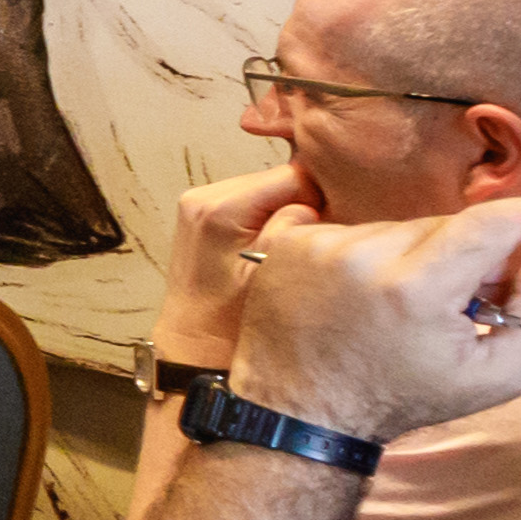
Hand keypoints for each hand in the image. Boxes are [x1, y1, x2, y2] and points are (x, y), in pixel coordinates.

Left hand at [151, 162, 317, 368]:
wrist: (195, 343)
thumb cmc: (232, 320)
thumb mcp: (273, 272)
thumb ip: (293, 228)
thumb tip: (314, 201)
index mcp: (220, 208)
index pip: (294, 176)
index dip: (320, 199)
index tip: (325, 229)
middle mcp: (203, 196)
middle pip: (279, 178)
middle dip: (302, 204)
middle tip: (306, 243)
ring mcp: (199, 201)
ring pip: (266, 188)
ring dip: (283, 211)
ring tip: (285, 248)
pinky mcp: (201, 212)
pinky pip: (250, 201)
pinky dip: (266, 217)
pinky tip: (268, 246)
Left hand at [224, 192, 520, 442]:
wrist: (303, 413)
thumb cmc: (402, 397)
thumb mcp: (496, 378)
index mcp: (417, 288)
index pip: (491, 223)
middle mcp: (364, 255)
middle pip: (447, 226)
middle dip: (469, 253)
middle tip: (466, 297)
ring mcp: (319, 246)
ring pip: (400, 227)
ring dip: (416, 255)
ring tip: (404, 304)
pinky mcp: (287, 243)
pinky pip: (352, 228)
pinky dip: (369, 253)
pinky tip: (362, 292)